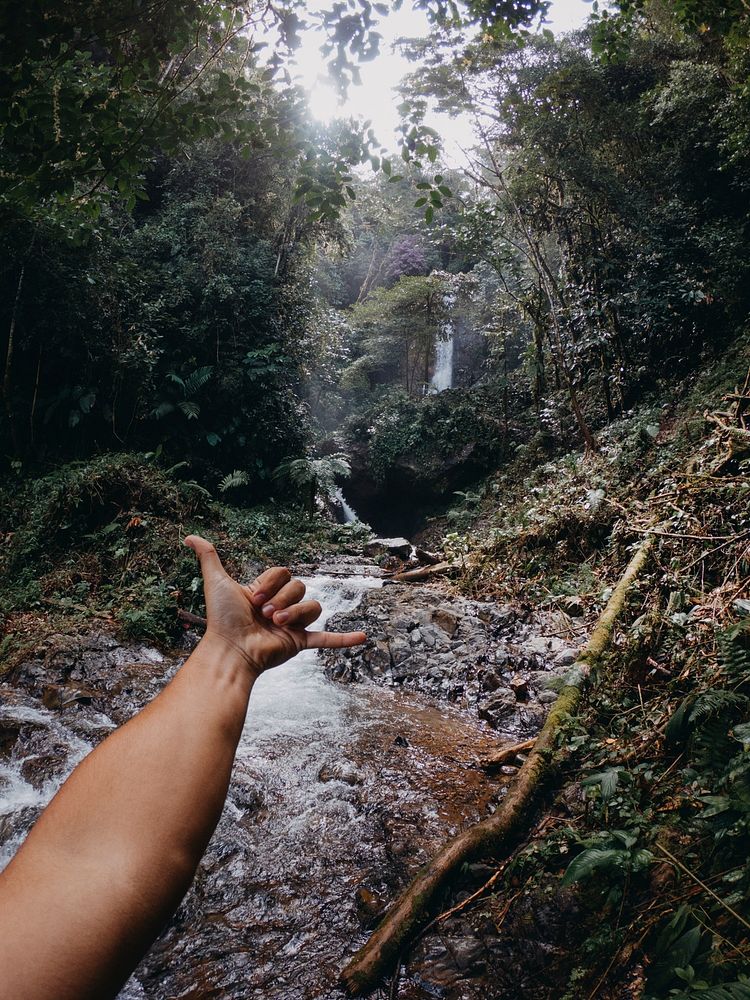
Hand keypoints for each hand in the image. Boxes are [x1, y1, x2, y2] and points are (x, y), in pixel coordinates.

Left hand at [184, 534, 365, 676]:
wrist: (230, 650)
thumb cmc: (221, 619)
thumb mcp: (216, 582)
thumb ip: (208, 558)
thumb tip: (189, 537)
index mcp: (267, 593)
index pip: (284, 573)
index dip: (272, 582)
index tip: (253, 597)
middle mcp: (281, 607)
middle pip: (300, 587)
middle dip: (282, 599)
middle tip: (264, 614)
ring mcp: (293, 626)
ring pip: (313, 607)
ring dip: (296, 614)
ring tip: (277, 625)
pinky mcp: (299, 643)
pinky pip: (326, 639)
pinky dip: (344, 639)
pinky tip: (363, 638)